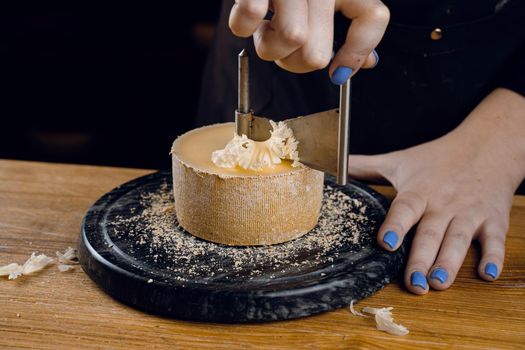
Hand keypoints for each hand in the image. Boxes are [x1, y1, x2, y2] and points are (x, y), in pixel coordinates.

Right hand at [228, 0, 388, 82]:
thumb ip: (352, 25)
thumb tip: (366, 61)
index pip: (372, 16)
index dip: (355, 55)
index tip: (338, 72)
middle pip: (318, 53)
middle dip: (296, 63)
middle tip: (287, 51)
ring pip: (292, 39)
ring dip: (271, 48)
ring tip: (267, 30)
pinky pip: (250, 18)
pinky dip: (243, 26)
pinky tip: (249, 19)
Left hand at [349, 88, 524, 293]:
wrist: (487, 146)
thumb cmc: (437, 158)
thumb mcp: (399, 160)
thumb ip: (365, 166)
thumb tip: (333, 166)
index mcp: (418, 191)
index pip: (405, 209)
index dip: (395, 225)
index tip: (385, 242)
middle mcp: (443, 203)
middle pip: (430, 233)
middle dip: (421, 259)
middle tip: (413, 284)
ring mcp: (469, 212)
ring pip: (458, 240)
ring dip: (449, 263)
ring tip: (438, 284)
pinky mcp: (493, 220)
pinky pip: (494, 241)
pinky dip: (493, 258)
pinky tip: (487, 275)